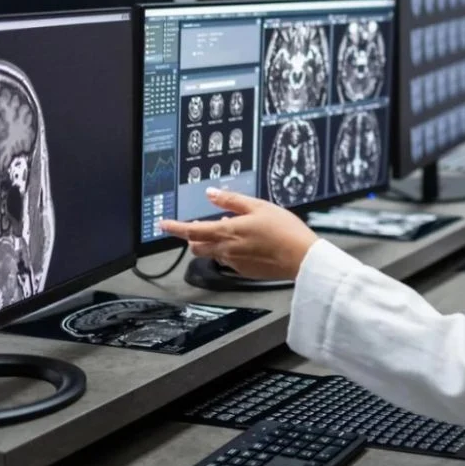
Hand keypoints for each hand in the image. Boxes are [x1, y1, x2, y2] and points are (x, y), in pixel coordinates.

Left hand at [159, 188, 319, 280]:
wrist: (302, 258)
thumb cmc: (284, 231)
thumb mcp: (259, 206)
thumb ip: (232, 200)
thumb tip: (212, 194)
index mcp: (227, 232)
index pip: (190, 231)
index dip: (173, 227)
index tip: (162, 224)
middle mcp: (226, 250)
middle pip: (197, 247)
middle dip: (194, 237)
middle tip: (199, 227)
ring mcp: (235, 263)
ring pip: (213, 254)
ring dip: (214, 243)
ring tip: (232, 231)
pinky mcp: (246, 271)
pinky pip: (229, 261)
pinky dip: (230, 251)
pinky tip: (247, 244)